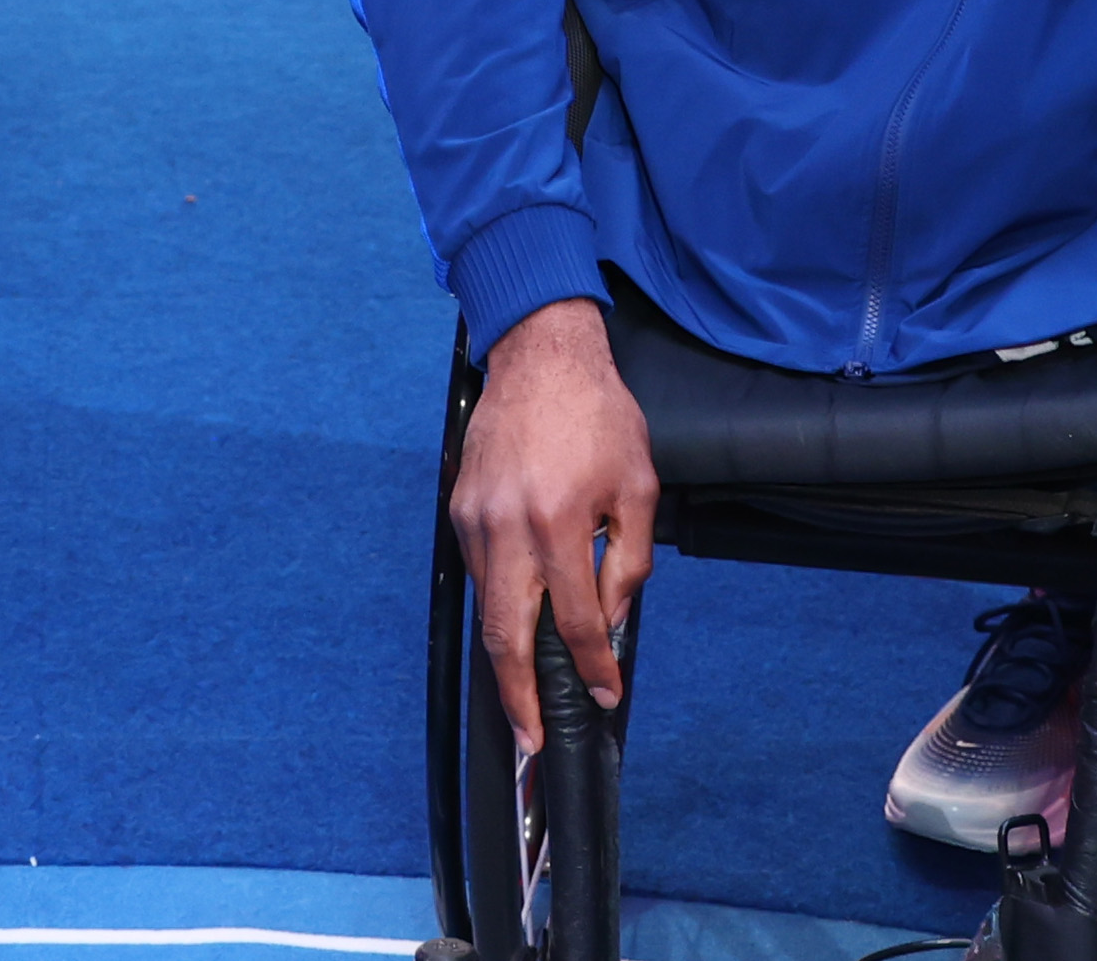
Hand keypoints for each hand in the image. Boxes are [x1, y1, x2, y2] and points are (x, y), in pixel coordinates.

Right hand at [448, 299, 655, 750]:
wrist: (541, 356)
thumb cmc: (597, 417)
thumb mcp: (637, 487)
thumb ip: (629, 560)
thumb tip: (611, 618)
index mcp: (560, 521)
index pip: (575, 620)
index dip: (592, 667)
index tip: (603, 696)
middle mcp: (509, 526)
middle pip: (506, 635)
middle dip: (518, 696)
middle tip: (531, 740)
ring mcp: (475, 518)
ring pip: (487, 607)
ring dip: (506, 655)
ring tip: (525, 693)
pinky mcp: (459, 507)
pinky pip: (479, 572)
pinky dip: (498, 603)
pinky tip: (517, 619)